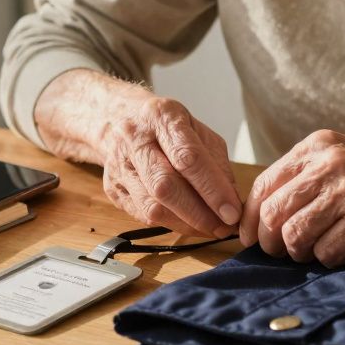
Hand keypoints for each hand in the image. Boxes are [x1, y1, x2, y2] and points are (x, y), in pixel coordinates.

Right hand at [36, 71, 241, 236]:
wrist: (118, 119)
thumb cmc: (166, 126)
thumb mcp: (198, 130)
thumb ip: (217, 163)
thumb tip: (232, 202)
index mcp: (161, 116)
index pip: (187, 158)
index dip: (212, 189)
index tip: (232, 212)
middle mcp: (134, 139)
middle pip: (165, 186)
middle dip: (199, 213)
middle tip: (223, 227)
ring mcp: (119, 165)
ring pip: (152, 207)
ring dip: (186, 224)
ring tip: (210, 228)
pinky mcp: (113, 188)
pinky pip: (143, 216)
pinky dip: (171, 224)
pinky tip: (189, 223)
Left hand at [239, 130, 344, 267]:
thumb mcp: (343, 158)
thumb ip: (306, 177)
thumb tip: (262, 214)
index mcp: (317, 147)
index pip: (263, 185)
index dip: (248, 218)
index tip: (248, 238)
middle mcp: (328, 163)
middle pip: (273, 214)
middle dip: (270, 242)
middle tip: (282, 253)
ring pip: (295, 235)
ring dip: (301, 253)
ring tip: (315, 252)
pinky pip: (328, 250)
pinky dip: (330, 259)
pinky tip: (343, 252)